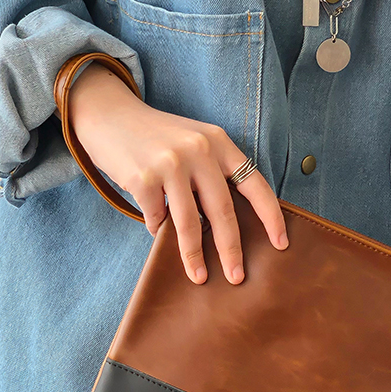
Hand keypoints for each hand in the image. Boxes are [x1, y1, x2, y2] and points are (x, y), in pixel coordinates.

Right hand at [64, 62, 288, 285]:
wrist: (109, 114)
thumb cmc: (158, 139)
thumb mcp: (195, 144)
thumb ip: (214, 176)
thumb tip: (228, 230)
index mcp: (219, 143)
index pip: (255, 185)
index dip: (271, 217)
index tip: (281, 244)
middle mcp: (199, 150)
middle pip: (223, 211)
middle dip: (232, 250)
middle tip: (237, 277)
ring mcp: (170, 163)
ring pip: (190, 223)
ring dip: (195, 256)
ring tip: (200, 277)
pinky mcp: (143, 177)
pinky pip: (157, 218)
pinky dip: (158, 230)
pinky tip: (156, 231)